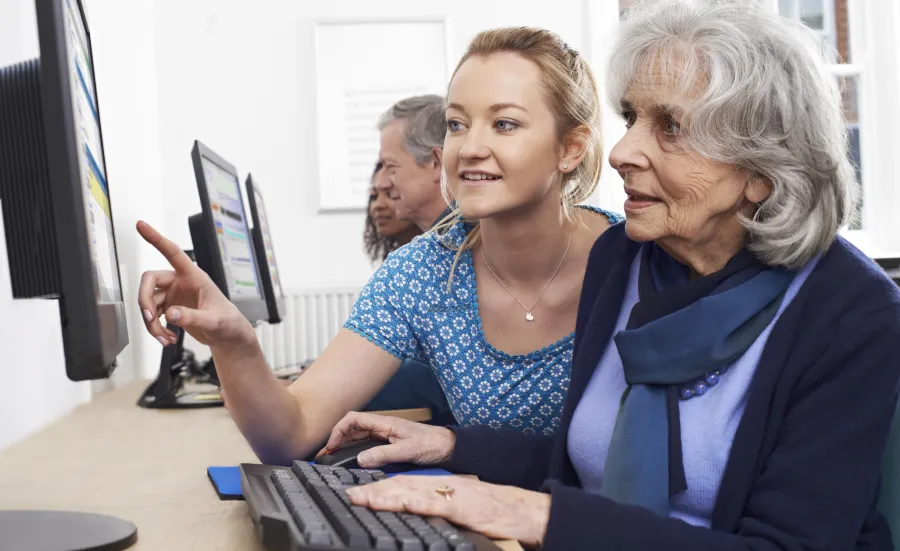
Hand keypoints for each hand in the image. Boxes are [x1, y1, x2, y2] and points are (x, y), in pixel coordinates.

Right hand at [136, 221, 255, 351]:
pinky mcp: (170, 308)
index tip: (141, 225)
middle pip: (150, 281)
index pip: (173, 252)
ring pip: (149, 302)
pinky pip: (153, 315)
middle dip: (145, 300)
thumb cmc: (228, 322)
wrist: (228, 336)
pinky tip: (167, 338)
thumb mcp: (214, 321)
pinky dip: (155, 328)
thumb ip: (193, 317)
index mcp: (194, 276)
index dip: (156, 238)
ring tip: (164, 338)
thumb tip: (171, 314)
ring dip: (151, 322)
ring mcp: (173, 295)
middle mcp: (180, 282)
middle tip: (149, 318)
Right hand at [318, 411, 455, 467]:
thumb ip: (384, 455)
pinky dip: (353, 449)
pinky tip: (348, 458)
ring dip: (343, 444)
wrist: (449, 447)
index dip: (338, 430)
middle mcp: (383, 427)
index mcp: (385, 423)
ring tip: (331, 457)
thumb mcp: (408, 450)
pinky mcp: (389, 443)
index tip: (331, 445)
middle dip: (336, 438)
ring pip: (357, 436)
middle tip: (324, 455)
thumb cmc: (433, 444)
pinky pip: (366, 443)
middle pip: (352, 427)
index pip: (354, 419)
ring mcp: (385, 434)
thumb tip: (360, 459)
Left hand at [346, 476, 550, 547]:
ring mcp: (452, 495)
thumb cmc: (493, 513)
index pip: (404, 485)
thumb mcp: (459, 510)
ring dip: (386, 495)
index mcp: (441, 487)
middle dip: (374, 490)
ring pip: (413, 492)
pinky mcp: (463, 507)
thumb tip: (414, 514)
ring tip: (364, 499)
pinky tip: (402, 505)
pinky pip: (437, 504)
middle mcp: (443, 487)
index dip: (379, 488)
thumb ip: (437, 510)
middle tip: (350, 495)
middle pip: (402, 485)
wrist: (522, 510)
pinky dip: (418, 504)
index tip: (358, 494)